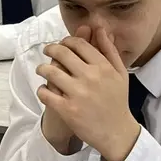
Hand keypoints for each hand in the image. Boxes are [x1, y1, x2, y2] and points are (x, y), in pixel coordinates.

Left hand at [35, 23, 140, 160]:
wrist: (117, 132)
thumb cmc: (118, 100)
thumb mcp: (119, 73)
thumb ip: (109, 50)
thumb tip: (101, 28)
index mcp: (103, 67)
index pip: (78, 44)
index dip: (67, 41)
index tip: (63, 44)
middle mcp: (90, 77)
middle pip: (62, 54)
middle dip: (51, 49)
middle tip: (48, 51)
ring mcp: (77, 94)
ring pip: (50, 72)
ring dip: (42, 68)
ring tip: (41, 70)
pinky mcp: (67, 110)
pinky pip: (46, 94)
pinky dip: (42, 90)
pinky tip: (45, 90)